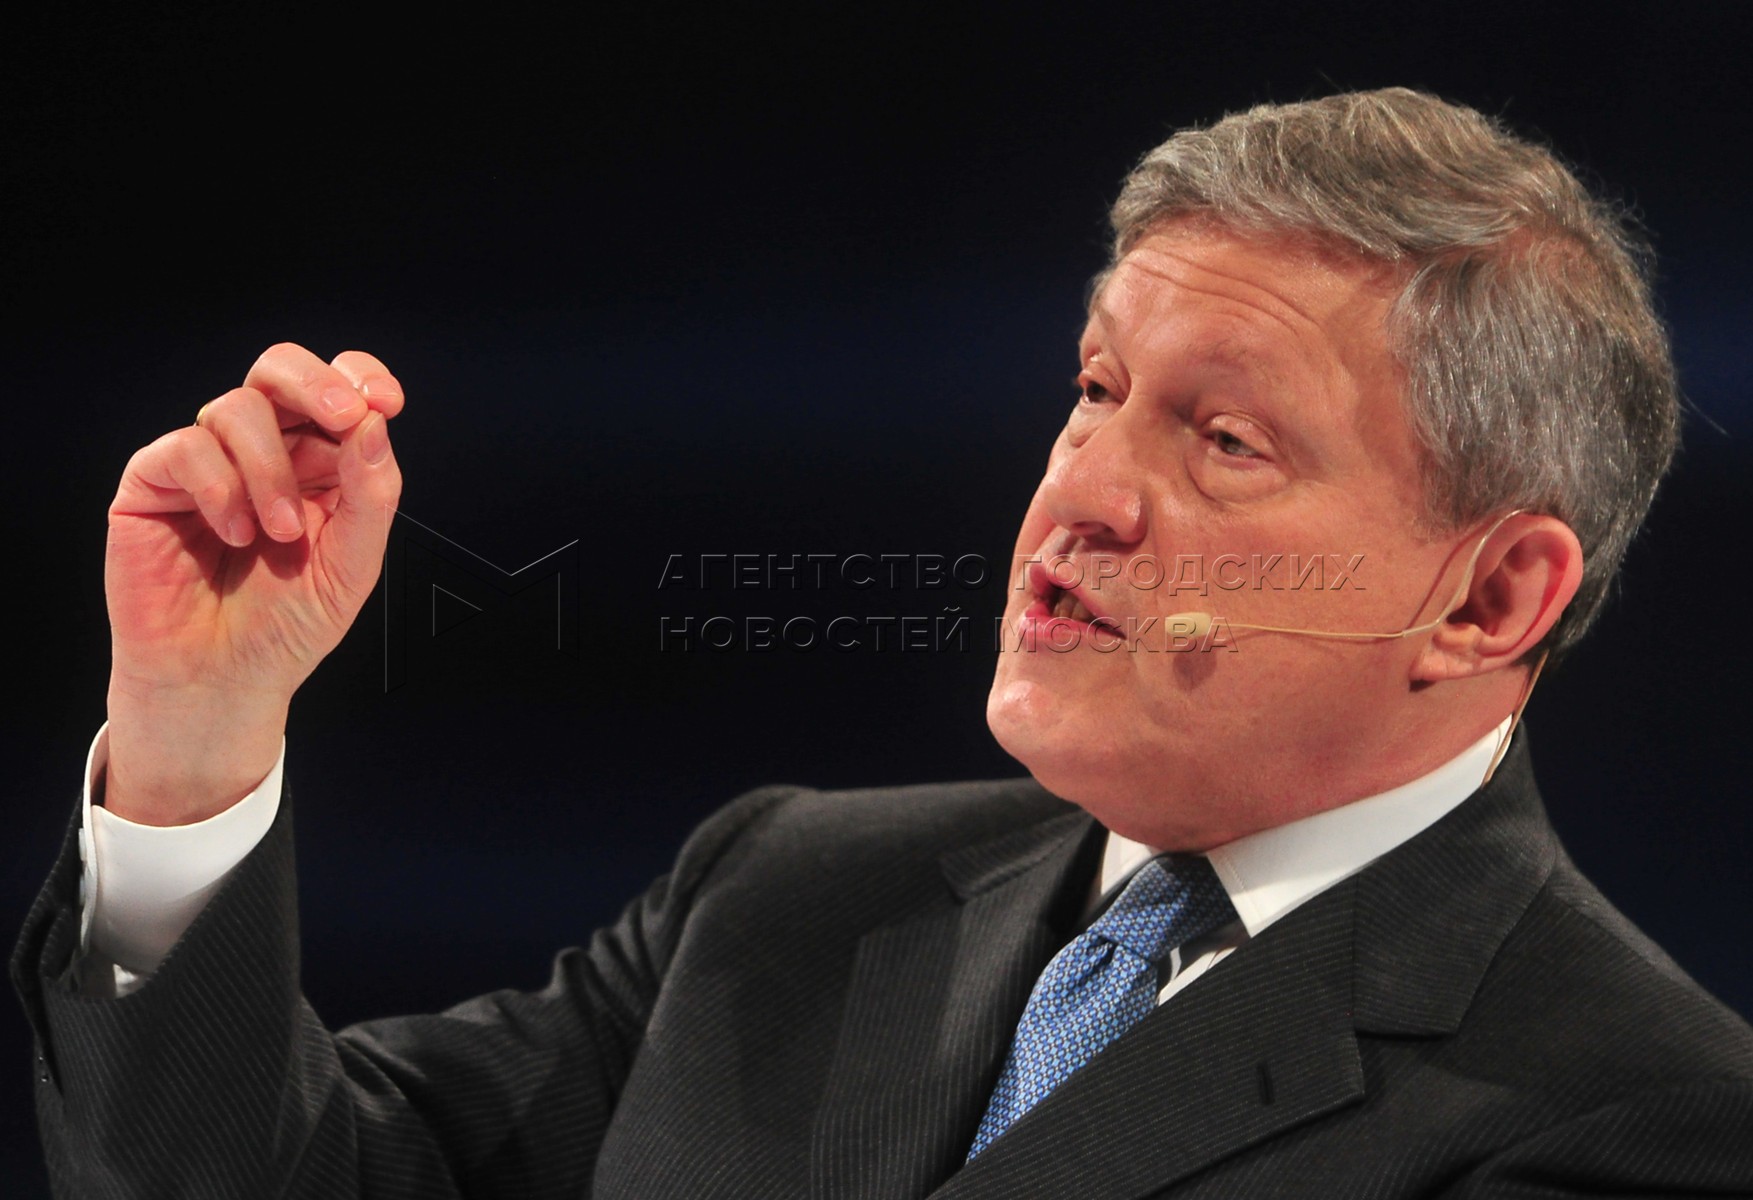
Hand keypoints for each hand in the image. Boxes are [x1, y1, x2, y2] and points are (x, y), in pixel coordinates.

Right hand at [102, 344, 405, 823]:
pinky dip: (220, 486)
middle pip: (279, 370)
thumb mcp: (351, 564)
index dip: (359, 379)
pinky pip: (186, 447)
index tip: (386, 403)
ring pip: (238, 407)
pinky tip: (235, 533)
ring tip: (280, 533)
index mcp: (317, 463)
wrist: (223, 680)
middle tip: (344, 418)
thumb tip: (374, 425)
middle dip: (316, 385)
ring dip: (271, 467)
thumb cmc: (286, 627)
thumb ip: (370, 495)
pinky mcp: (153, 483)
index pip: (337, 390)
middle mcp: (262, 452)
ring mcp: (205, 463)